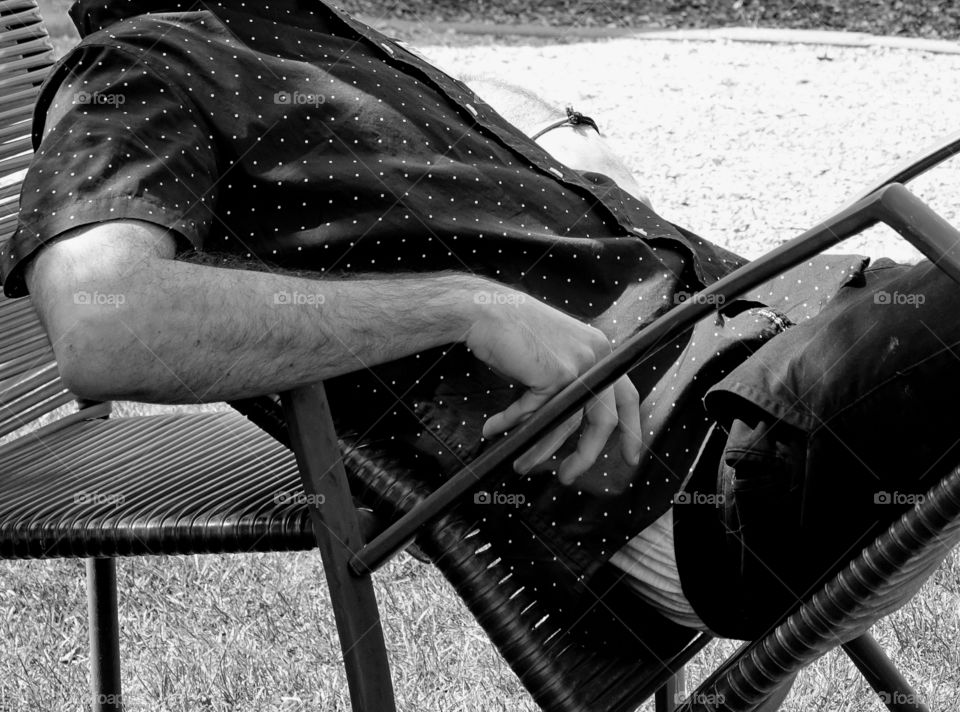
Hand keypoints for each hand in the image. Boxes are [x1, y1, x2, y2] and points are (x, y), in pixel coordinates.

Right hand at [465, 288, 641, 483]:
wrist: (486, 311)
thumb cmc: (513, 331)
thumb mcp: (550, 358)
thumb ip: (566, 384)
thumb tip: (564, 427)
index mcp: (599, 350)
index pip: (626, 396)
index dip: (631, 429)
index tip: (629, 456)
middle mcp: (596, 356)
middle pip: (604, 420)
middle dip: (586, 455)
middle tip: (569, 475)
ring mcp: (579, 365)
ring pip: (568, 424)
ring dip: (541, 449)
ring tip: (524, 465)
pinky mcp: (557, 374)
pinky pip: (534, 414)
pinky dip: (510, 424)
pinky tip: (494, 429)